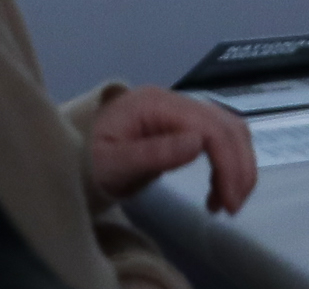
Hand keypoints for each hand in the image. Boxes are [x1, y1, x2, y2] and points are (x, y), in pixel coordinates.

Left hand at [81, 86, 259, 213]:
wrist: (69, 151)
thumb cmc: (85, 158)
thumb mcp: (113, 163)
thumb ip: (154, 154)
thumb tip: (198, 145)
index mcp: (156, 104)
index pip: (210, 127)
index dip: (228, 164)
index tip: (228, 204)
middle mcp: (173, 101)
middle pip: (227, 125)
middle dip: (239, 167)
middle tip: (233, 208)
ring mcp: (178, 111)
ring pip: (228, 129)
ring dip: (238, 165)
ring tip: (227, 203)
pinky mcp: (180, 126)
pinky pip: (217, 138)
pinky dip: (227, 164)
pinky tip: (216, 192)